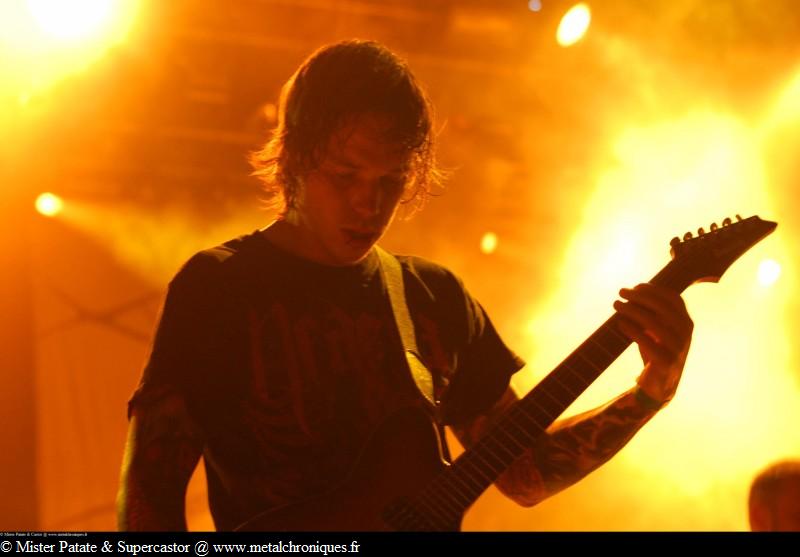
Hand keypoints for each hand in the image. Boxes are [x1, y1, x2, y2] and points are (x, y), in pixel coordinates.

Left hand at [613, 283, 692, 403]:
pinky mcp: (666, 362)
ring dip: (631, 310)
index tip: (635, 286)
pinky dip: (631, 329)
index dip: (654, 290)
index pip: (673, 299)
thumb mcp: (657, 329)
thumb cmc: (656, 350)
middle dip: (640, 296)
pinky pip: (646, 341)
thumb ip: (651, 312)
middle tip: (621, 291)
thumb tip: (631, 291)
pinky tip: (620, 322)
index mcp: (686, 323)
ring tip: (616, 304)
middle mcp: (686, 334)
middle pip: (662, 307)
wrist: (660, 384)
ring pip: (653, 323)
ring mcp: (678, 348)